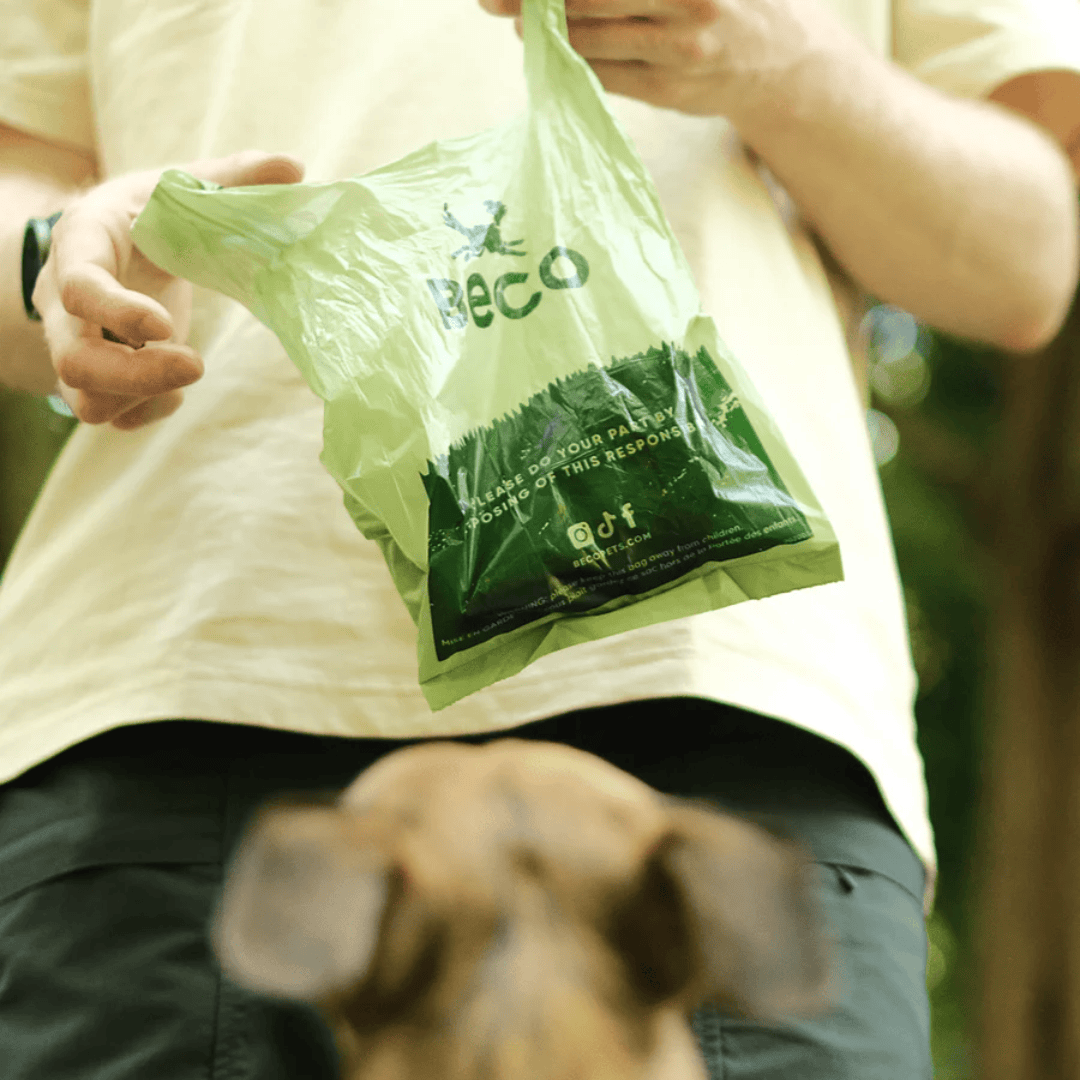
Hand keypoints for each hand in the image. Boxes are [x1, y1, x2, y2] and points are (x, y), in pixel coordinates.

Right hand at [32, 150, 303, 429]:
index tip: (166, 326)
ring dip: (145, 398)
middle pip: (73, 362)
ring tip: (187, 370)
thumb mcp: (181, 185)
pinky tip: (175, 389)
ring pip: (88, 401)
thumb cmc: (148, 211)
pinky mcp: (95, 379)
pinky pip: (110, 418)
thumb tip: (294, 167)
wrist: (111, 243)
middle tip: (197, 365)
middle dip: (136, 376)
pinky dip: (147, 413)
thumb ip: (235, 176)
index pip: (77, 286)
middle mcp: (63, 304)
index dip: (117, 311)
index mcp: (82, 244)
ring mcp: (75, 345)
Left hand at [479, 0, 823, 121]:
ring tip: (515, 20)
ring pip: (590, 37)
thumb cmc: (727, 1)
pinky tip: (552, 49)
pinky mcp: (667, 91)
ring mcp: (677, 49)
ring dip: (544, 31)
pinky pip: (605, 75)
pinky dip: (572, 61)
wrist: (780, 62)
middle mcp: (688, 0)